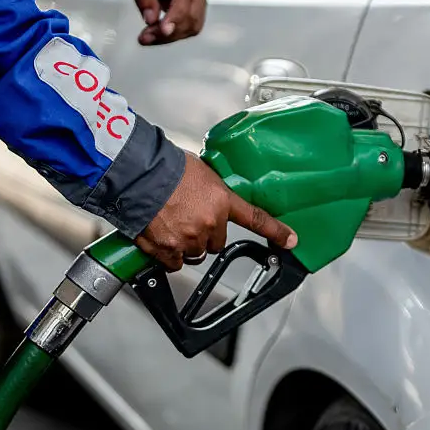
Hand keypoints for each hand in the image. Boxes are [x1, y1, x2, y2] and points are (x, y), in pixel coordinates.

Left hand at [123, 0, 205, 45]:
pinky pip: (190, 27)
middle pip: (191, 15)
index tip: (163, 30)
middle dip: (169, 31)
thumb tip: (150, 20)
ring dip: (171, 36)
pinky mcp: (197, 9)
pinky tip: (158, 34)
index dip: (175, 16)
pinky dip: (173, 34)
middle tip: (145, 37)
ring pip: (192, 25)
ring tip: (148, 37)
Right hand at [136, 154, 297, 271]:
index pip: (256, 219)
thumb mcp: (202, 172)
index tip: (291, 240)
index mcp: (222, 200)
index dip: (276, 232)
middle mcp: (210, 222)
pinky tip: (162, 237)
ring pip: (196, 253)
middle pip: (217, 242)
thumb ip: (213, 190)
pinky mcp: (168, 249)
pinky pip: (175, 262)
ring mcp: (189, 238)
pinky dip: (169, 254)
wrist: (138, 175)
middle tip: (188, 217)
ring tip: (172, 223)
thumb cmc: (166, 167)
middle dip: (205, 233)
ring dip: (187, 244)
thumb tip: (211, 196)